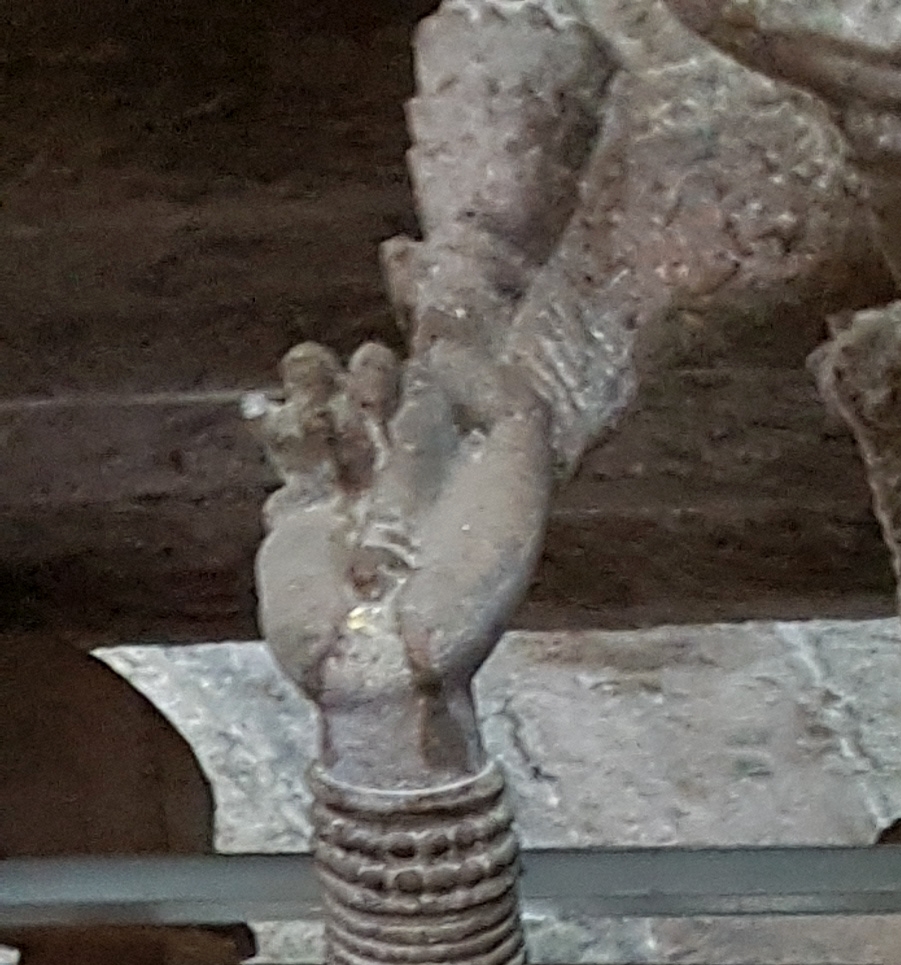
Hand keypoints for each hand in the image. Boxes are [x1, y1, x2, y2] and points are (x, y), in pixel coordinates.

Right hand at [250, 336, 552, 717]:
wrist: (392, 671)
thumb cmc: (467, 590)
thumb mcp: (516, 491)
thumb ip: (505, 404)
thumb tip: (447, 345)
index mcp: (469, 464)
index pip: (448, 368)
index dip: (428, 305)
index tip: (403, 255)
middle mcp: (413, 473)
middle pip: (384, 382)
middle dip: (376, 364)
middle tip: (380, 376)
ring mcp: (353, 493)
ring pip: (327, 403)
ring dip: (322, 382)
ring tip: (324, 386)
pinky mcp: (299, 517)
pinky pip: (284, 447)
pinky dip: (282, 423)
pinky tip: (284, 420)